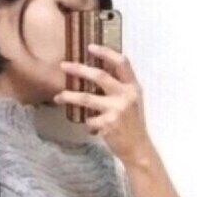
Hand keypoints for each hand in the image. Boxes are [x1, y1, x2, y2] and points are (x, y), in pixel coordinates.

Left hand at [55, 43, 150, 163]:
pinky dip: (87, 122)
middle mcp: (125, 96)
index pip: (121, 63)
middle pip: (99, 76)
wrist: (138, 149)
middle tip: (63, 66)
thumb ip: (119, 86)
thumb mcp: (132, 101)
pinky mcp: (107, 125)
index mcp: (132, 87)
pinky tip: (91, 125)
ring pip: (86, 98)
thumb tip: (97, 70)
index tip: (90, 47)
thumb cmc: (132, 124)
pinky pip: (89, 120)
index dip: (105, 52)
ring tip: (58, 97)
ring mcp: (116, 110)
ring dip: (69, 96)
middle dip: (79, 69)